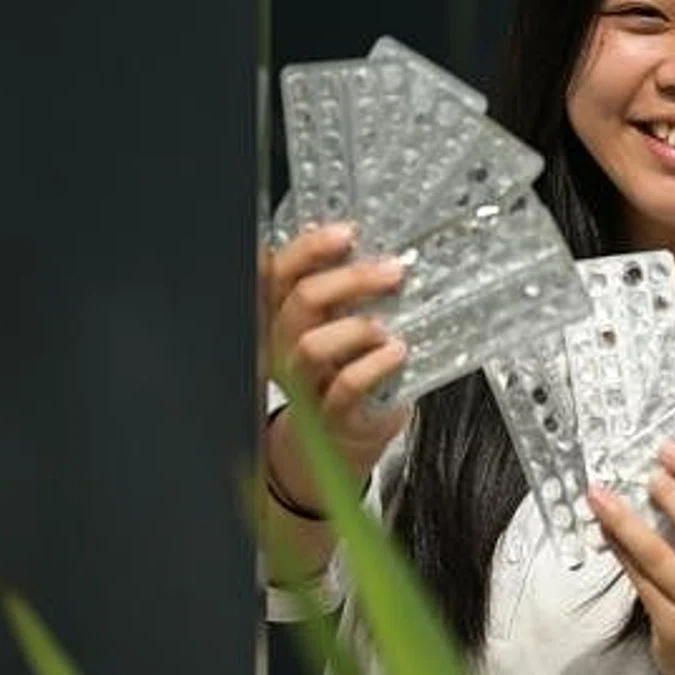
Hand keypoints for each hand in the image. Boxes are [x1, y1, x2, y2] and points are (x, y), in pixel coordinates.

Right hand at [263, 224, 409, 506]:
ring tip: (385, 323)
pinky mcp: (331, 415)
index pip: (279, 274)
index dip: (308, 249)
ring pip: (311, 346)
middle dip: (347, 279)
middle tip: (390, 270)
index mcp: (286, 316)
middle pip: (299, 301)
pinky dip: (371, 366)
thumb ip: (349, 293)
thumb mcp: (342, 327)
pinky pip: (343, 388)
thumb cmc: (348, 374)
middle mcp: (287, 347)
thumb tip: (381, 248)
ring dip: (353, 327)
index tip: (346, 233)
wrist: (339, 441)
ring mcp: (306, 383)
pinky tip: (395, 353)